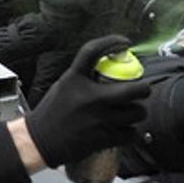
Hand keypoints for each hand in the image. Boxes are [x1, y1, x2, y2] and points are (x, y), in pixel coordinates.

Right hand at [24, 35, 149, 167]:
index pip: (93, 51)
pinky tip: (124, 129)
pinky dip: (131, 132)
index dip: (112, 41)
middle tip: (141, 90)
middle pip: (134, 89)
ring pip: (137, 112)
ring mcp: (99, 119)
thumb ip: (85, 76)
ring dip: (137, 112)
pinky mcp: (104, 138)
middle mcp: (90, 97)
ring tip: (130, 112)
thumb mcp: (65, 85)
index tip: (124, 42)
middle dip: (144, 89)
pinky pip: (131, 133)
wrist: (40, 141)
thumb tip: (111, 67)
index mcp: (75, 79)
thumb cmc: (52, 113)